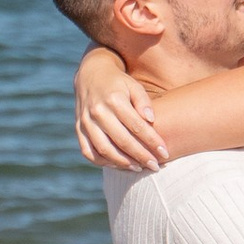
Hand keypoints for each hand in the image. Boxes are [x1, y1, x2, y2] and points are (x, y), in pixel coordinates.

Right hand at [73, 48, 168, 170]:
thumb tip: (151, 120)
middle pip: (122, 141)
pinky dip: (103, 162)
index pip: (137, 126)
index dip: (152, 141)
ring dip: (123, 162)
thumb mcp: (133, 86)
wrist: (90, 75)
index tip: (164, 153)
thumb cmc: (118, 83)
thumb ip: (144, 102)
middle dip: (141, 156)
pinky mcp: (78, 129)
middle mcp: (98, 112)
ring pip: (104, 149)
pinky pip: (88, 152)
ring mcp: (86, 122)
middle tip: (155, 166)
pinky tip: (118, 165)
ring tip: (138, 167)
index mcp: (114, 100)